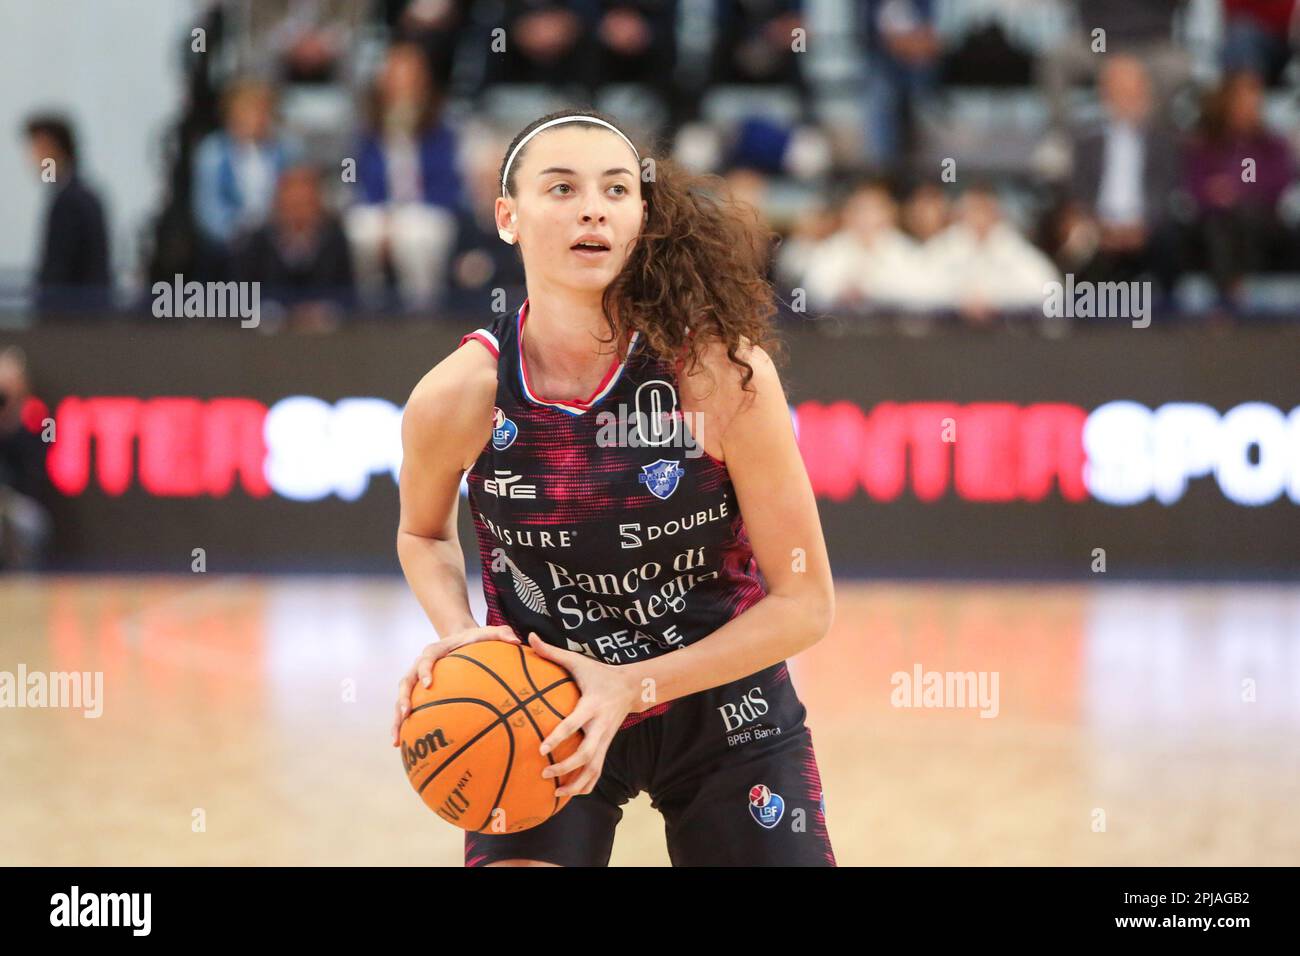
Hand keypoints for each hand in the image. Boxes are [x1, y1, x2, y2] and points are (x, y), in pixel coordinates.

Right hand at [391, 625, 520, 745]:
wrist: (459, 640)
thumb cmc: (474, 640)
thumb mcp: (488, 633)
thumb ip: (501, 634)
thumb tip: (516, 640)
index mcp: (435, 651)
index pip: (426, 658)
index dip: (425, 670)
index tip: (428, 684)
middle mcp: (420, 665)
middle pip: (406, 682)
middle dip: (404, 699)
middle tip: (406, 714)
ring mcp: (416, 680)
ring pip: (401, 699)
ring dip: (398, 719)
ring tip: (397, 740)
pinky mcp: (417, 694)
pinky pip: (408, 710)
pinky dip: (404, 726)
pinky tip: (402, 746)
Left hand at [527, 632, 639, 797]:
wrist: (631, 687)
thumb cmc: (599, 674)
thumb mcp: (578, 662)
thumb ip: (552, 652)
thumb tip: (529, 637)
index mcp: (592, 705)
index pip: (574, 724)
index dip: (559, 737)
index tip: (541, 748)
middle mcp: (600, 726)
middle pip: (587, 753)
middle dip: (566, 766)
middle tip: (544, 772)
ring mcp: (605, 739)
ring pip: (594, 769)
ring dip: (576, 783)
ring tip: (556, 793)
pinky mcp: (607, 747)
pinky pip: (598, 772)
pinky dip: (585, 786)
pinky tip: (569, 794)